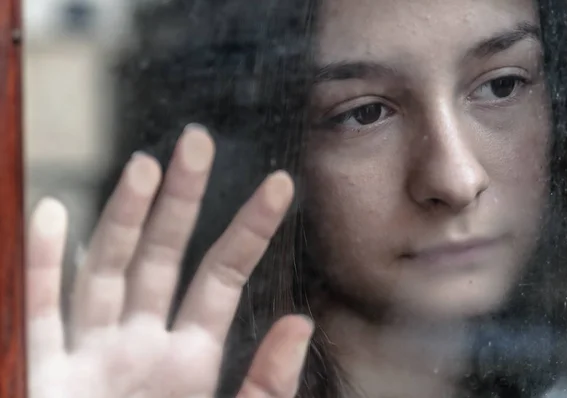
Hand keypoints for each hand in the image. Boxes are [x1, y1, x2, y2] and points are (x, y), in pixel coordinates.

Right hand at [26, 125, 312, 397]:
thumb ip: (266, 384)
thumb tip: (301, 322)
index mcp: (191, 355)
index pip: (224, 275)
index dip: (251, 228)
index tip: (281, 183)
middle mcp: (142, 342)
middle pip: (165, 254)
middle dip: (182, 200)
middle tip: (198, 141)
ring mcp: (92, 353)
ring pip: (107, 268)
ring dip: (122, 217)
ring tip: (145, 165)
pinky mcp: (44, 372)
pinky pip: (41, 310)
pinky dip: (42, 264)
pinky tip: (52, 212)